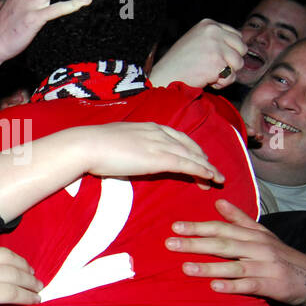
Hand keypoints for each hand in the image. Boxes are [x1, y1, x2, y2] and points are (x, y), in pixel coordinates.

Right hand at [74, 122, 222, 187]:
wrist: (87, 145)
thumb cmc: (92, 146)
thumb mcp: (115, 142)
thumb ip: (127, 147)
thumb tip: (127, 155)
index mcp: (147, 127)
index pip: (176, 136)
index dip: (189, 147)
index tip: (196, 156)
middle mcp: (158, 132)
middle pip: (188, 145)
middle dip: (202, 158)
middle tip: (211, 170)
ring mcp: (160, 144)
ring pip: (192, 155)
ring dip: (207, 167)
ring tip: (217, 178)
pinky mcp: (160, 159)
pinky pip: (188, 165)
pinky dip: (203, 171)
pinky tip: (212, 177)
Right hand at [149, 19, 245, 88]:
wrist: (165, 75)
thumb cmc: (179, 62)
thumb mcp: (197, 40)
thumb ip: (216, 39)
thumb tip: (239, 48)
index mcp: (209, 24)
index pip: (237, 36)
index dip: (231, 51)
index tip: (218, 59)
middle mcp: (214, 32)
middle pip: (242, 48)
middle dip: (232, 61)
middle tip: (216, 68)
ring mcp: (216, 47)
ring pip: (239, 63)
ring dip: (227, 73)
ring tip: (211, 74)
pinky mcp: (217, 63)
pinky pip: (231, 77)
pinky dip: (222, 83)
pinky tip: (208, 80)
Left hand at [166, 198, 305, 305]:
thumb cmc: (285, 256)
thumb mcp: (263, 235)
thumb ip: (240, 220)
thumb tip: (218, 201)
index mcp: (254, 235)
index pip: (222, 228)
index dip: (199, 227)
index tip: (175, 227)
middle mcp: (258, 248)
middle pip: (223, 244)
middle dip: (196, 243)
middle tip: (170, 244)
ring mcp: (265, 266)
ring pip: (233, 265)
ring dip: (208, 266)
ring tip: (185, 267)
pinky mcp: (272, 285)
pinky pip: (250, 285)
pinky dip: (232, 286)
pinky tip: (214, 287)